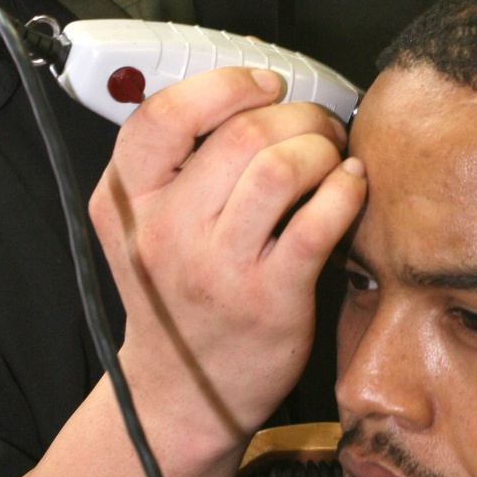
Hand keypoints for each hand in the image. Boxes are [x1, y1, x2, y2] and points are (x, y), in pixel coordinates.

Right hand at [89, 67, 365, 443]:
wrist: (183, 393)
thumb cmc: (176, 295)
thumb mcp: (142, 223)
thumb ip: (171, 159)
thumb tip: (244, 83)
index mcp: (126, 202)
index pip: (161, 115)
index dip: (223, 85)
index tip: (262, 85)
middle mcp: (164, 232)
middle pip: (240, 133)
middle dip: (295, 114)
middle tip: (316, 123)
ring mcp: (216, 267)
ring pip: (281, 167)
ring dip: (321, 147)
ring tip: (332, 155)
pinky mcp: (269, 298)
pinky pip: (318, 220)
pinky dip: (345, 188)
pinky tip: (350, 185)